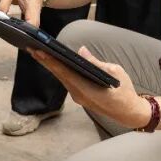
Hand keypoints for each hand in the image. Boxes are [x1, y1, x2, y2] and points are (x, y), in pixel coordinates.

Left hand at [29, 46, 150, 128]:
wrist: (130, 113)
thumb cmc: (125, 92)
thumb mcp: (115, 72)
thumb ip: (96, 62)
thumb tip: (81, 51)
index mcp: (86, 88)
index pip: (64, 72)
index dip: (50, 61)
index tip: (38, 50)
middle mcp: (78, 94)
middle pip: (58, 74)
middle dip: (45, 61)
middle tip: (31, 47)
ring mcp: (78, 97)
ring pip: (61, 78)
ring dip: (50, 66)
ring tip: (38, 52)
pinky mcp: (80, 97)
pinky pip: (67, 82)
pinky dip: (59, 71)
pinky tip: (53, 63)